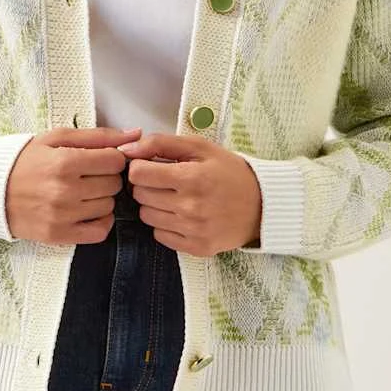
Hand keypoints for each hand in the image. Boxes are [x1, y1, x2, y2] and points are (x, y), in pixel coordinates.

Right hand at [5, 125, 141, 244]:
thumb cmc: (26, 160)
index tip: (100, 159)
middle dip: (106, 177)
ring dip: (102, 198)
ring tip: (83, 191)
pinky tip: (88, 211)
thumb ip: (98, 135)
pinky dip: (101, 222)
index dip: (112, 158)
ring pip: (109, 207)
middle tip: (88, 175)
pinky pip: (100, 232)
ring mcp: (62, 216)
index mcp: (65, 162)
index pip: (116, 161)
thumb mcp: (57, 138)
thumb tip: (135, 134)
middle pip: (114, 184)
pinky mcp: (59, 235)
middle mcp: (65, 190)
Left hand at [114, 132, 261, 254]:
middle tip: (165, 181)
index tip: (151, 166)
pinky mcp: (197, 248)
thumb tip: (126, 150)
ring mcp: (193, 230)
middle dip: (147, 185)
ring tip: (174, 197)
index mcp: (191, 178)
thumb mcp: (200, 147)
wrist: (263, 205)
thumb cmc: (230, 171)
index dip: (140, 167)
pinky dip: (165, 225)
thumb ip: (160, 143)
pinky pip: (160, 236)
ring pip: (146, 217)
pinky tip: (181, 215)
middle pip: (140, 195)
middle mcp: (190, 207)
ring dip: (154, 205)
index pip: (138, 174)